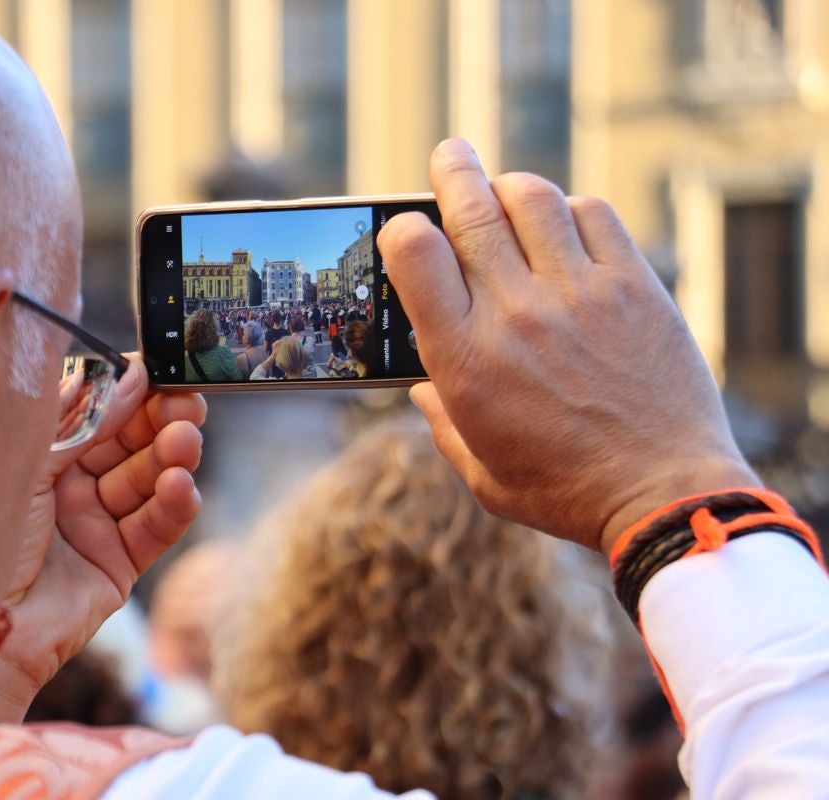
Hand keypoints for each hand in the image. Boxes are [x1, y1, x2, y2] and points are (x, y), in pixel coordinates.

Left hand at [0, 356, 205, 720]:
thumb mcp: (25, 459)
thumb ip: (83, 419)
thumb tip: (133, 374)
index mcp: (38, 451)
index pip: (97, 408)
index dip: (132, 389)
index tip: (162, 369)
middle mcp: (66, 485)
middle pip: (130, 441)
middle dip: (162, 419)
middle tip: (188, 404)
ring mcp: (92, 525)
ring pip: (147, 480)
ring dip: (172, 458)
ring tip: (185, 441)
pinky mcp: (114, 567)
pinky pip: (153, 529)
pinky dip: (174, 506)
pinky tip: (180, 486)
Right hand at [377, 139, 757, 555]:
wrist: (664, 495)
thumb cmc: (565, 491)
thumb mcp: (481, 473)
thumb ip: (442, 425)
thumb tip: (421, 389)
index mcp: (465, 359)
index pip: (415, 253)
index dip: (402, 226)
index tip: (406, 227)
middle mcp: (516, 314)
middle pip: (471, 207)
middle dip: (452, 171)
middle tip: (449, 156)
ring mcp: (579, 294)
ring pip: (533, 198)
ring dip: (510, 185)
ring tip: (506, 190)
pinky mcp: (634, 288)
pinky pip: (595, 216)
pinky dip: (572, 208)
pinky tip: (567, 225)